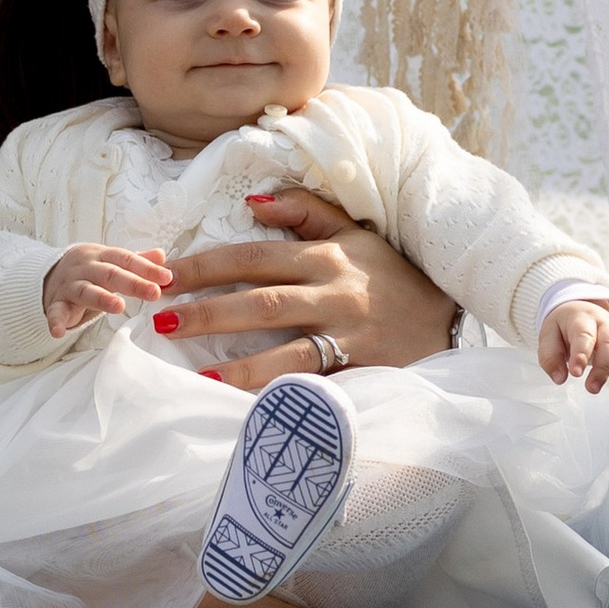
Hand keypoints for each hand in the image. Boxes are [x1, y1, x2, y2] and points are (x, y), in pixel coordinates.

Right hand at [45, 241, 173, 335]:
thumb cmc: (89, 271)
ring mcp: (70, 285)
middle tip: (154, 292)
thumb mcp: (112, 262)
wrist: (50, 275)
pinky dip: (55, 321)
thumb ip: (136, 260)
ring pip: (86, 290)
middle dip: (133, 283)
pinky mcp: (56, 303)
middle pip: (110, 274)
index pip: (126, 259)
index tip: (167, 278)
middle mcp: (86, 268)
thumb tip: (162, 255)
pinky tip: (58, 332)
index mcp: (103, 256)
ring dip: (101, 298)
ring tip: (118, 306)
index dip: (147, 268)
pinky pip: (55, 312)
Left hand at [154, 188, 452, 392]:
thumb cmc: (390, 275)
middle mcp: (334, 294)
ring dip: (240, 362)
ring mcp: (349, 335)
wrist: (448, 316)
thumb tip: (250, 202)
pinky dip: (283, 394)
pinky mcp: (363, 370)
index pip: (253, 258)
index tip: (164, 275)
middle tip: (160, 321)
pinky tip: (250, 405)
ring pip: (288, 348)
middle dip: (208, 310)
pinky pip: (316, 384)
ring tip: (196, 371)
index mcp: (324, 257)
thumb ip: (304, 212)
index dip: (206, 266)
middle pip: (262, 301)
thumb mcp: (354, 234)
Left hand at [540, 299, 608, 404]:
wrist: (583, 311)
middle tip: (592, 389)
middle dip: (603, 369)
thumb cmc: (565, 327)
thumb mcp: (549, 334)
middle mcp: (607, 326)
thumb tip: (559, 378)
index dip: (581, 354)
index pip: (584, 334)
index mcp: (584, 319)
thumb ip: (550, 356)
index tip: (575, 373)